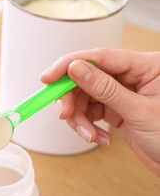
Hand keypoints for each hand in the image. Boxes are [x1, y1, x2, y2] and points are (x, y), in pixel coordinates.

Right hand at [40, 48, 159, 175]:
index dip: (69, 64)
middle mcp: (133, 75)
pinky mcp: (117, 109)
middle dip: (73, 99)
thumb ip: (105, 89)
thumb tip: (75, 69)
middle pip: (87, 77)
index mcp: (146, 66)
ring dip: (81, 119)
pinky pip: (92, 111)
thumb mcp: (139, 112)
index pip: (100, 57)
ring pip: (86, 97)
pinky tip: (99, 138)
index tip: (48, 77)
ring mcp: (123, 92)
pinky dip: (89, 126)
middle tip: (65, 116)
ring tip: (89, 135)